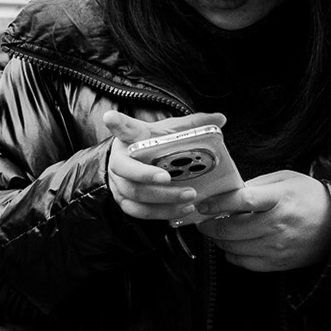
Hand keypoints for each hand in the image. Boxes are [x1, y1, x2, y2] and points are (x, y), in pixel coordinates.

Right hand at [101, 110, 227, 220]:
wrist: (135, 164)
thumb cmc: (152, 147)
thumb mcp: (170, 133)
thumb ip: (193, 125)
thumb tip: (220, 118)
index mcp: (131, 138)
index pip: (123, 128)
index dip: (116, 123)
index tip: (111, 117)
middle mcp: (120, 160)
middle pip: (127, 170)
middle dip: (148, 176)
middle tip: (169, 178)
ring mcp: (119, 183)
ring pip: (135, 194)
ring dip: (162, 199)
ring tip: (189, 197)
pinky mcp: (124, 201)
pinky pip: (138, 211)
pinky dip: (161, 213)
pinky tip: (181, 210)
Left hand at [195, 171, 330, 271]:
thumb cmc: (311, 198)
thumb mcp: (285, 180)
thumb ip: (255, 185)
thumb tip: (228, 193)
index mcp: (279, 199)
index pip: (241, 200)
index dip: (217, 203)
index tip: (203, 204)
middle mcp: (277, 225)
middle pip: (230, 229)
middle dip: (209, 225)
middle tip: (203, 220)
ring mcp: (276, 247)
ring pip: (232, 247)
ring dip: (218, 239)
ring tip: (217, 230)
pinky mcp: (277, 263)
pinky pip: (243, 262)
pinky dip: (231, 253)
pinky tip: (233, 244)